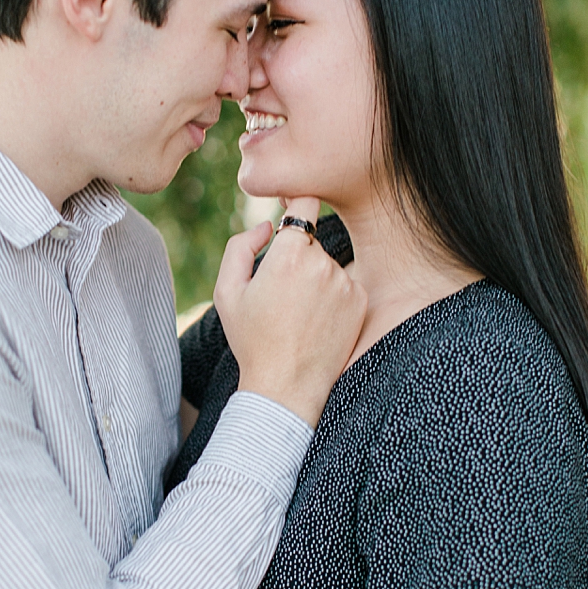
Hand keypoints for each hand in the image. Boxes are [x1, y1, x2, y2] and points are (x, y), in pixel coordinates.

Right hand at [213, 196, 366, 428]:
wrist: (286, 387)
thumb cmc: (252, 339)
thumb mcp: (227, 292)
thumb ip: (241, 246)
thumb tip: (268, 226)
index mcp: (288, 254)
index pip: (305, 202)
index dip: (297, 203)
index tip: (290, 210)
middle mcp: (322, 263)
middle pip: (311, 241)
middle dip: (296, 257)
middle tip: (279, 294)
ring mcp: (345, 282)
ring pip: (327, 265)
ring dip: (314, 279)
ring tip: (297, 315)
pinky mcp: (360, 301)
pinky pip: (344, 285)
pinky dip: (332, 297)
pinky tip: (316, 323)